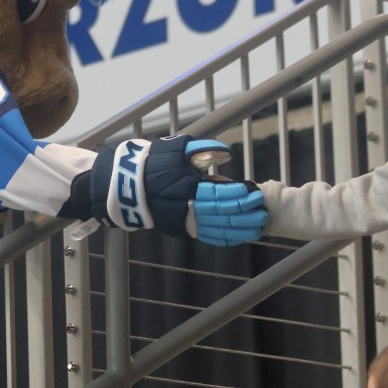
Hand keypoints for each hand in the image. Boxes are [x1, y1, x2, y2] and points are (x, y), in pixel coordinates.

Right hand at [89, 135, 266, 244]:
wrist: (126, 185)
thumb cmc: (153, 163)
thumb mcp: (177, 149)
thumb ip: (203, 151)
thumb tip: (226, 155)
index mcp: (188, 188)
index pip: (221, 195)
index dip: (240, 195)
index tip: (253, 192)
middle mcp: (187, 208)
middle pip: (224, 216)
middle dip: (245, 214)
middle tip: (261, 211)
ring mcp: (183, 222)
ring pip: (218, 231)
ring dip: (240, 230)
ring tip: (256, 226)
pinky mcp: (180, 230)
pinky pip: (207, 237)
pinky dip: (225, 238)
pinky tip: (239, 235)